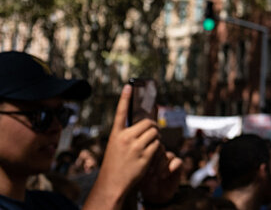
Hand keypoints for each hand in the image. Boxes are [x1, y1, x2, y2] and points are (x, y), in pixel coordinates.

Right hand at [83, 84, 161, 209]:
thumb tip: (146, 123)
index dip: (124, 98)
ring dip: (156, 138)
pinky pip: (158, 145)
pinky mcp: (144, 155)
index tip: (128, 86)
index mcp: (116, 134)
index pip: (120, 113)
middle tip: (152, 133)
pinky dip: (158, 148)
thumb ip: (127, 135)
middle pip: (148, 123)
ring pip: (155, 133)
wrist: (112, 184)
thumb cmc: (115, 165)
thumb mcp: (116, 146)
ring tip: (150, 145)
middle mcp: (125, 138)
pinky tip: (152, 155)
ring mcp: (135, 147)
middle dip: (153, 127)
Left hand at [140, 149, 182, 206]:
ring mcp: (169, 161)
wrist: (155, 196)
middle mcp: (160, 156)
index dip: (148, 154)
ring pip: (169, 155)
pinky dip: (173, 166)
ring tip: (158, 175)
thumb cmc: (145, 185)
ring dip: (163, 164)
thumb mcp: (141, 175)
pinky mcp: (177, 167)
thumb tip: (143, 159)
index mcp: (150, 155)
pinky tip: (165, 175)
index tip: (144, 166)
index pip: (150, 146)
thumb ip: (142, 166)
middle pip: (161, 148)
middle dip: (156, 158)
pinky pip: (178, 161)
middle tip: (151, 171)